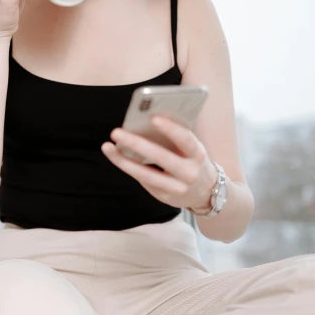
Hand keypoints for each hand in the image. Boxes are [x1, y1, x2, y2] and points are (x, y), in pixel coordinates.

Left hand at [101, 115, 217, 211]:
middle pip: (161, 158)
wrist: (206, 192)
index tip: (154, 118)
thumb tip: (145, 122)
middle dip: (137, 144)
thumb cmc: (193, 161)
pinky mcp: (164, 197)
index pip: (186, 140)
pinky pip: (143, 180)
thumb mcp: (192, 149)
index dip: (171, 129)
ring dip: (124, 160)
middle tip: (116, 132)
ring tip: (108, 146)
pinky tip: (115, 156)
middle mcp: (189, 173)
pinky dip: (128, 166)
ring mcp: (177, 188)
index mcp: (198, 155)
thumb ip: (176, 139)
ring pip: (146, 174)